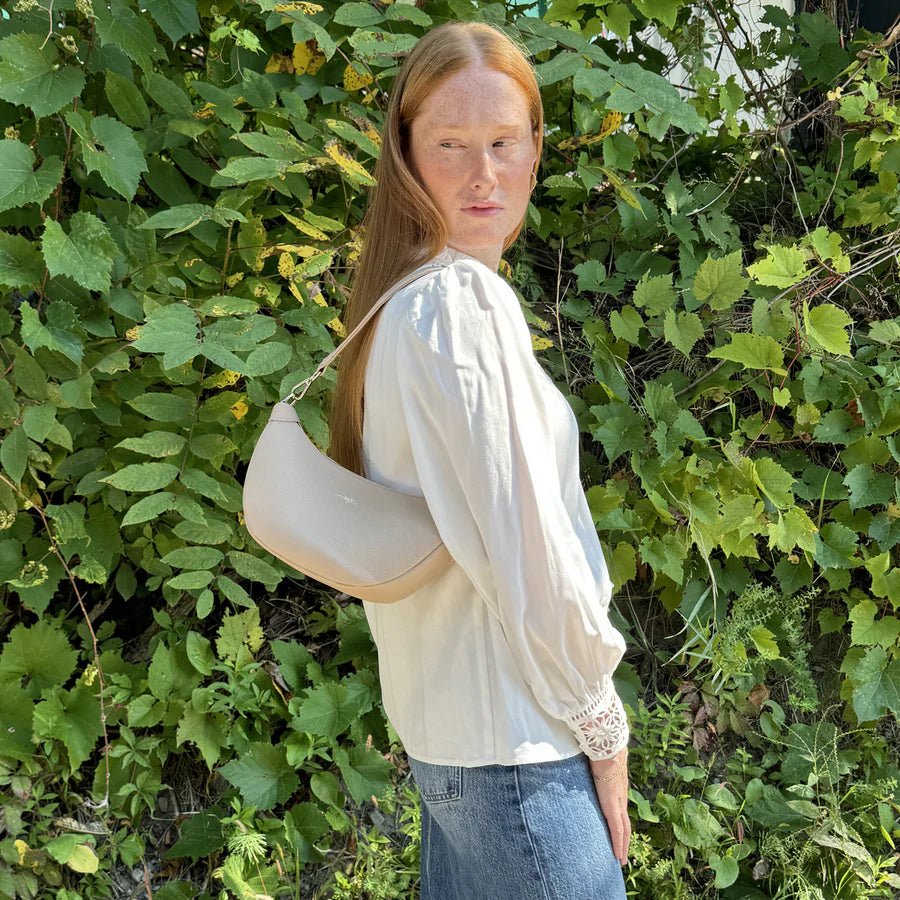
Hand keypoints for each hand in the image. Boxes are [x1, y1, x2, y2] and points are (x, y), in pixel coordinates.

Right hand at [589, 746, 629, 865]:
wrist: (606, 746)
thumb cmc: (598, 750)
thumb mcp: (593, 762)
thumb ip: (589, 768)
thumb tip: (576, 766)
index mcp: (616, 788)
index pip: (620, 810)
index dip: (620, 824)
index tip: (618, 836)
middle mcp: (621, 797)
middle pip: (625, 824)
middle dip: (624, 840)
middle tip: (621, 855)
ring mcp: (619, 802)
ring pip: (624, 830)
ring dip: (623, 845)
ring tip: (620, 859)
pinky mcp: (613, 805)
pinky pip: (617, 829)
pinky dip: (618, 843)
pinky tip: (618, 855)